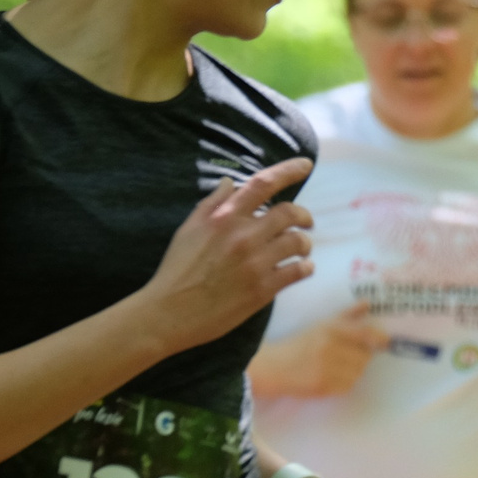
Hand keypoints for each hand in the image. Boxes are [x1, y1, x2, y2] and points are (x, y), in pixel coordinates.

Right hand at [138, 158, 315, 355]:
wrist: (170, 312)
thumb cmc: (177, 270)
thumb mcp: (188, 229)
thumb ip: (212, 204)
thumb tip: (230, 182)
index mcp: (225, 217)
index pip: (263, 183)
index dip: (289, 170)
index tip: (306, 164)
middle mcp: (243, 236)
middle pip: (289, 213)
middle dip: (303, 215)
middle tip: (307, 222)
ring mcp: (255, 263)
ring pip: (297, 242)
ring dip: (304, 243)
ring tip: (302, 248)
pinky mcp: (262, 289)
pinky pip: (297, 271)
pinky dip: (305, 267)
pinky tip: (304, 268)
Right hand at [253, 304, 390, 399]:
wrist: (277, 367)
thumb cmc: (302, 343)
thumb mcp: (323, 324)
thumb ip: (348, 315)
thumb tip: (368, 303)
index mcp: (330, 329)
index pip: (364, 333)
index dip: (378, 337)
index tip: (385, 341)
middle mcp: (329, 347)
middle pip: (365, 356)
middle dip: (362, 356)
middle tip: (351, 355)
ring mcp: (326, 368)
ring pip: (358, 372)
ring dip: (354, 370)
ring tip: (340, 366)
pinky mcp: (324, 386)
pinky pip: (348, 385)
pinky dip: (345, 382)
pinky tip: (334, 377)